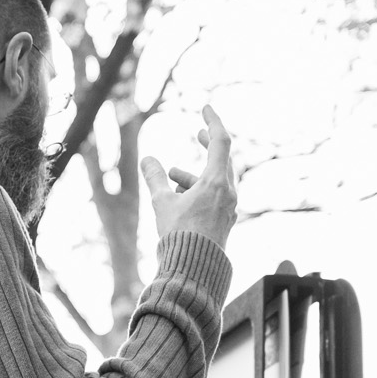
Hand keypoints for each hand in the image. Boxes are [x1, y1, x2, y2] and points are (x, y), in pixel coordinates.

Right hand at [140, 105, 237, 248]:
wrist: (194, 269)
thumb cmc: (179, 235)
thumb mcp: (162, 202)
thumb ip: (155, 178)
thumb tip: (147, 159)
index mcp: (216, 182)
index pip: (220, 141)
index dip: (213, 121)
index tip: (206, 108)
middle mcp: (227, 193)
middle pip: (221, 159)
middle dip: (208, 145)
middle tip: (199, 134)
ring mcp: (228, 207)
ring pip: (215, 180)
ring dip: (194, 175)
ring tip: (172, 177)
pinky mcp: (224, 220)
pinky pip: (214, 196)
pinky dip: (198, 190)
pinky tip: (179, 198)